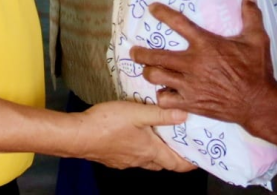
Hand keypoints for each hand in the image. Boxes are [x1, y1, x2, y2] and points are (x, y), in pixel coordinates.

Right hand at [74, 101, 193, 171]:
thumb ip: (161, 114)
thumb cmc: (107, 123)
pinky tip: (138, 134)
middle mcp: (140, 159)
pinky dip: (142, 148)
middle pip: (163, 162)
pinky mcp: (113, 157)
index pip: (176, 163)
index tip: (199, 156)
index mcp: (149, 150)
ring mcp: (125, 160)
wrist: (77, 135)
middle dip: (175, 154)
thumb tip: (184, 115)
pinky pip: (134, 155)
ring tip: (163, 134)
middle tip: (183, 140)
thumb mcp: (137, 113)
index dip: (190, 162)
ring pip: (148, 159)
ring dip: (158, 150)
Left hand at [132, 0, 276, 130]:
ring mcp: (189, 85)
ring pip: (156, 77)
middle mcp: (193, 64)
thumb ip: (251, 15)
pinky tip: (163, 92)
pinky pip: (165, 99)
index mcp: (206, 44)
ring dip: (148, 72)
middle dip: (140, 53)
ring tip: (146, 69)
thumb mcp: (257, 38)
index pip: (178, 23)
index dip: (162, 13)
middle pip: (156, 56)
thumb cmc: (256, 69)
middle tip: (134, 51)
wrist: (257, 102)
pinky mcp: (190, 103)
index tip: (152, 8)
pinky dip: (162, 95)